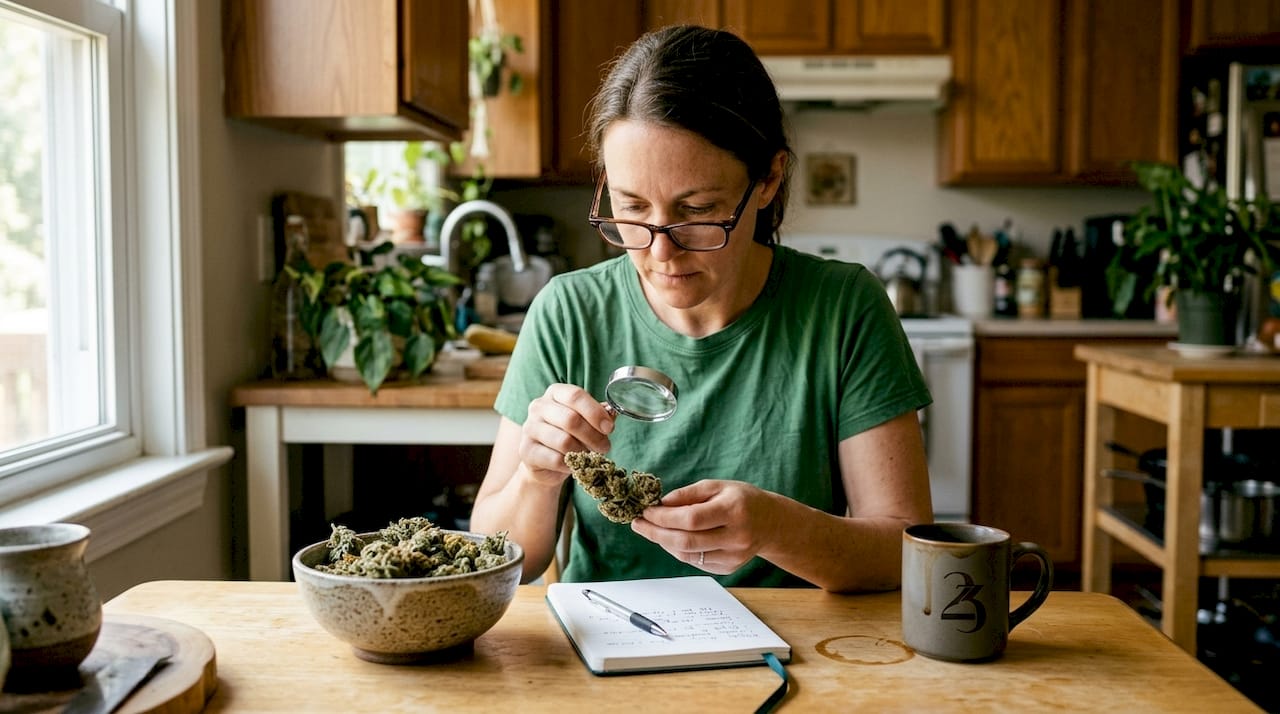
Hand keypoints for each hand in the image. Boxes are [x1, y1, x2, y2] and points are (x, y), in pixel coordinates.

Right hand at [519, 383, 615, 484]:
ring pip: (564, 441)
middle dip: (593, 436)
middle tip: (605, 447)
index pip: (575, 395)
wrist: (544, 461)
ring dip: (582, 452)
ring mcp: (530, 428)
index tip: (609, 428)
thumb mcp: (585, 421)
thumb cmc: (568, 435)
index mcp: (554, 393)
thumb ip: (598, 415)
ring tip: (589, 456)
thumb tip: (611, 415)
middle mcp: (538, 407)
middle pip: (571, 419)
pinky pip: (556, 460)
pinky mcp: (526, 451)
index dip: (595, 412)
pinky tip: (573, 464)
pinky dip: (570, 465)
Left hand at [630, 480, 778, 574]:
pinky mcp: (729, 568)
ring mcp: (733, 556)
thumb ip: (688, 494)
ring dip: (664, 542)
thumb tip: (660, 504)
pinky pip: (695, 562)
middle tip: (638, 524)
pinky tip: (672, 539)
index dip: (663, 518)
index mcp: (733, 510)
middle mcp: (736, 536)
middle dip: (655, 533)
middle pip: (686, 541)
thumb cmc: (742, 500)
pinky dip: (678, 550)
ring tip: (652, 530)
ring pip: (687, 555)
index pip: (690, 519)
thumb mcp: (717, 486)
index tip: (645, 512)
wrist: (771, 523)